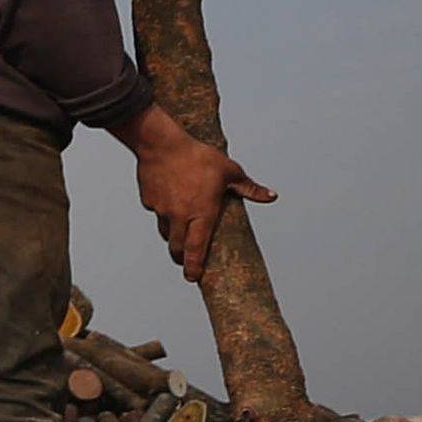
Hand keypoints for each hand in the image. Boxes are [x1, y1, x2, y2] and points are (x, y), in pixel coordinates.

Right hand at [122, 104, 272, 280]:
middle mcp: (180, 216)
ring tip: (179, 233)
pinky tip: (168, 200)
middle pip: (176, 248)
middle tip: (186, 262)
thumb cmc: (197, 156)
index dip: (195, 266)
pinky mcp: (149, 201)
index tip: (194, 278)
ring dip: (172, 237)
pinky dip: (163, 212)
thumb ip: (249, 188)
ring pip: (165, 232)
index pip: (196, 249)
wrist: (161, 144)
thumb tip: (272, 196)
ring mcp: (162, 210)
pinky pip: (156, 212)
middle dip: (181, 257)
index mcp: (202, 213)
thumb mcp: (229, 171)